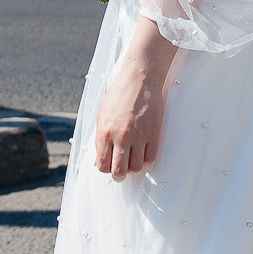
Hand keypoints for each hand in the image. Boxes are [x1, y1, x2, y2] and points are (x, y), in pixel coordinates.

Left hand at [95, 21, 175, 179]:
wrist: (140, 78)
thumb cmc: (119, 95)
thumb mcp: (102, 115)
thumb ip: (100, 139)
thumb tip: (98, 161)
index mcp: (104, 132)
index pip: (102, 165)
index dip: (105, 170)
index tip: (109, 166)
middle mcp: (120, 136)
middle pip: (119, 171)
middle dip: (118, 175)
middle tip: (121, 172)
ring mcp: (138, 135)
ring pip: (136, 167)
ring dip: (134, 166)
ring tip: (132, 158)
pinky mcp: (153, 133)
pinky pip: (151, 157)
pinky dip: (146, 158)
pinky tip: (143, 150)